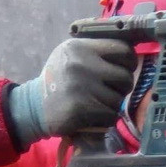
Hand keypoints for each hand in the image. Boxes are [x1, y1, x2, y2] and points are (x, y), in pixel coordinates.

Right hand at [7, 38, 136, 148]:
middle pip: (125, 77)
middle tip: (109, 91)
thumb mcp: (73, 55)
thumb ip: (97, 51)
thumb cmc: (60, 79)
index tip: (124, 69)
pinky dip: (104, 120)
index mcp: (81, 46)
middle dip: (122, 88)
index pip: (123, 49)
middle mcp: (81, 64)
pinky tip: (91, 117)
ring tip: (96, 104)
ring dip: (111, 106)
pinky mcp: (80, 109)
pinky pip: (109, 116)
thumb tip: (131, 53)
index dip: (129, 62)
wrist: (34, 106)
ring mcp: (81, 86)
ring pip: (118, 100)